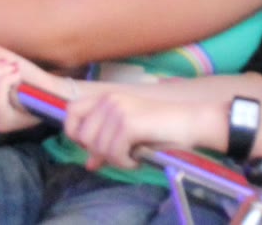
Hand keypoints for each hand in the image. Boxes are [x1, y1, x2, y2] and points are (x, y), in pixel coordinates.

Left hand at [63, 89, 218, 172]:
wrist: (190, 122)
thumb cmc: (161, 129)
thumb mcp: (128, 136)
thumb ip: (105, 145)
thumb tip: (89, 164)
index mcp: (107, 97)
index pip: (71, 111)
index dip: (75, 132)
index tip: (92, 146)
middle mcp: (109, 99)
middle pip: (82, 136)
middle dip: (99, 152)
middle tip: (120, 154)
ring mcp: (118, 109)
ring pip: (97, 148)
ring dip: (116, 160)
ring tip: (133, 156)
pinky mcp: (129, 123)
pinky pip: (113, 153)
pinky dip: (125, 163)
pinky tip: (138, 159)